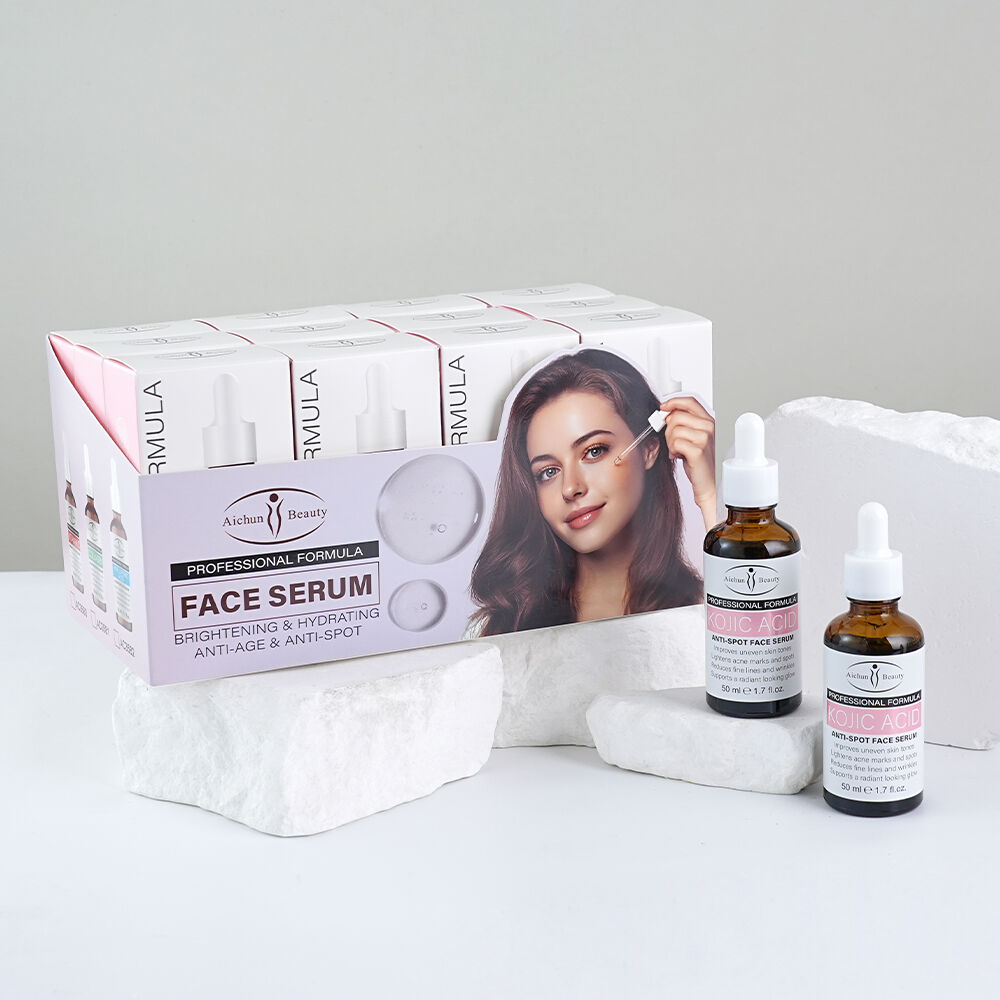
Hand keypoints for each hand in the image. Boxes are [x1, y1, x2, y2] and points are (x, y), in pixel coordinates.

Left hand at [661, 396, 716, 529]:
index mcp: (709, 422)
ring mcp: (705, 438)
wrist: (709, 484)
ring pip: (673, 430)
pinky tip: (678, 457)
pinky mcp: (698, 450)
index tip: (663, 408)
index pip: (690, 401)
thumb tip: (666, 414)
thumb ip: (684, 424)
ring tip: (678, 451)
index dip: (673, 402)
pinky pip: (675, 443)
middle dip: (668, 430)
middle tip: (673, 443)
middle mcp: (709, 427)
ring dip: (670, 442)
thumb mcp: (693, 438)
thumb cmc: (700, 463)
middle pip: (676, 416)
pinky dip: (672, 451)